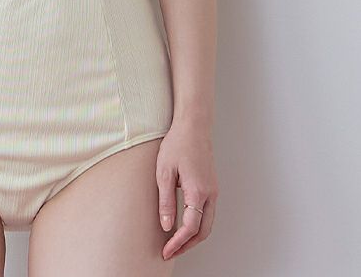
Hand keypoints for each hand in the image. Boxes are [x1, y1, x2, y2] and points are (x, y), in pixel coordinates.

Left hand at [156, 120, 218, 260]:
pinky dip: (197, 224)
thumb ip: (166, 201)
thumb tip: (167, 226)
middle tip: (170, 252)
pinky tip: (184, 224)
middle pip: (203, 232)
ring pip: (208, 223)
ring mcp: (213, 190)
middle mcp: (210, 194)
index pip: (190, 228)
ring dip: (193, 236)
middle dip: (187, 245)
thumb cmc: (178, 144)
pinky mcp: (211, 186)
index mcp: (198, 191)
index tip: (166, 251)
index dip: (178, 243)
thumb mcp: (164, 172)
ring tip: (175, 242)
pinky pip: (207, 212)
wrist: (193, 126)